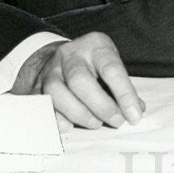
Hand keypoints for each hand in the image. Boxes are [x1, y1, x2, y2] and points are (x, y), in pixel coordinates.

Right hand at [12, 32, 145, 129]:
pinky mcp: (36, 86)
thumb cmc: (95, 64)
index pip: (111, 69)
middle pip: (80, 80)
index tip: (134, 116)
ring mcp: (50, 70)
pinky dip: (56, 119)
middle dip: (100, 105)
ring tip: (96, 124)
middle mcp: (70, 55)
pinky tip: (70, 126)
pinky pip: (42, 105)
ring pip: (56, 93)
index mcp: (95, 46)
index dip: (124, 94)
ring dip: (78, 114)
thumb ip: (124, 88)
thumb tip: (136, 112)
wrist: (62, 57)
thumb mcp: (112, 65)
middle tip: (116, 121)